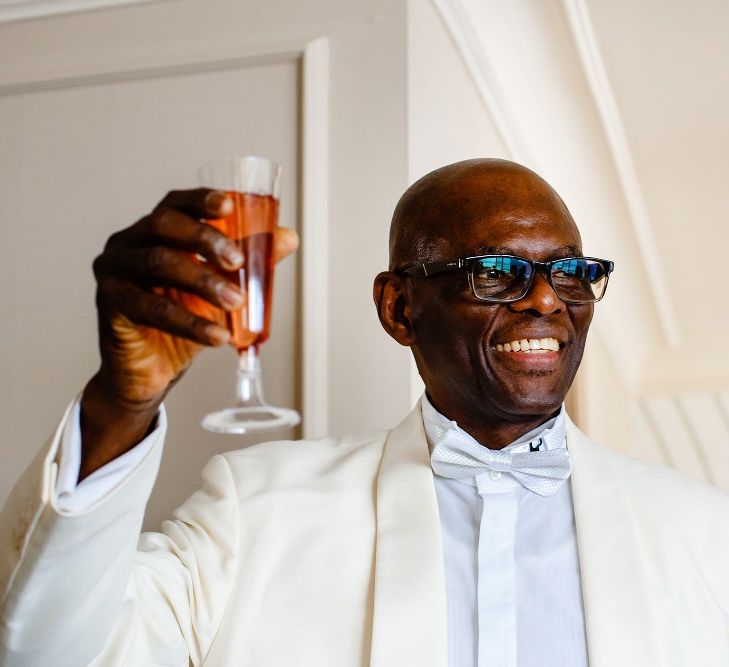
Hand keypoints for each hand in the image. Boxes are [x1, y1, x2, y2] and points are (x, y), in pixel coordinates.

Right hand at [79, 189, 297, 477]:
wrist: (150, 369)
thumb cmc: (182, 319)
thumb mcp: (219, 286)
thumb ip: (249, 260)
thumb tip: (288, 237)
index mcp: (154, 230)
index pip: (175, 204)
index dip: (200, 200)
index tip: (228, 206)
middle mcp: (129, 242)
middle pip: (164, 224)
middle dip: (205, 239)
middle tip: (237, 261)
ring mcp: (114, 269)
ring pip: (158, 262)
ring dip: (203, 281)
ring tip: (234, 300)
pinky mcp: (110, 302)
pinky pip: (153, 308)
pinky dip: (190, 322)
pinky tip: (216, 335)